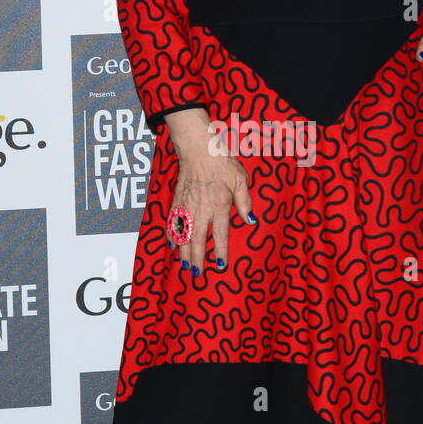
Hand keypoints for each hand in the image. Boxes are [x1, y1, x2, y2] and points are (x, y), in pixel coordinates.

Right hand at [162, 108, 253, 275]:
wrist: (199, 149)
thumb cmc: (222, 163)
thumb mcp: (241, 180)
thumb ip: (245, 202)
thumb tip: (251, 221)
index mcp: (219, 205)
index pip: (219, 234)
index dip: (219, 252)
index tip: (220, 266)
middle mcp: (201, 209)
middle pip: (197, 240)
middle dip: (197, 259)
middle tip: (197, 275)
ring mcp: (186, 205)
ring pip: (183, 234)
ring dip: (183, 252)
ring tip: (184, 266)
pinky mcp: (177, 200)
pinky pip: (172, 221)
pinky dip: (171, 234)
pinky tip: (171, 245)